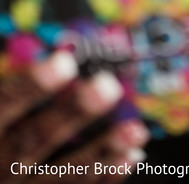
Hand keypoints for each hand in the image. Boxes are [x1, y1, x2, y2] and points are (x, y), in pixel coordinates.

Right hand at [0, 51, 147, 181]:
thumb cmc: (0, 134)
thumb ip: (13, 92)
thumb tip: (56, 58)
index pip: (3, 104)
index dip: (32, 85)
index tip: (65, 62)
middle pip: (33, 142)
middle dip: (73, 113)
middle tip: (108, 87)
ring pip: (61, 176)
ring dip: (102, 151)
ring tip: (134, 130)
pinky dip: (106, 175)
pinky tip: (130, 156)